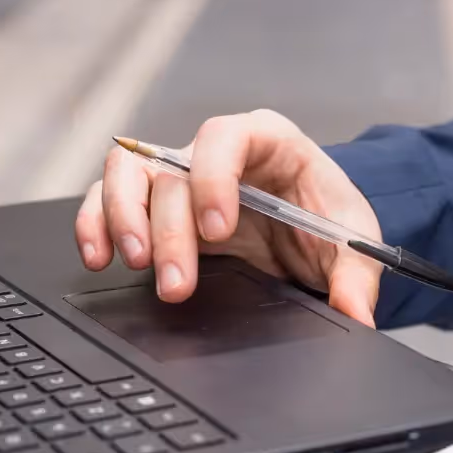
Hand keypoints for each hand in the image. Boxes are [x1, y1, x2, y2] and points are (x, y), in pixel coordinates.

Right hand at [74, 110, 383, 326]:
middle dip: (170, 231)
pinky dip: (97, 224)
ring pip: (127, 174)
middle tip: (176, 283)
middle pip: (173, 172)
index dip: (215, 178)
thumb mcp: (354, 242)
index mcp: (267, 140)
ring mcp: (179, 175)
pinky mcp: (155, 204)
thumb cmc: (327, 214)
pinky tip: (99, 257)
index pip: (227, 138)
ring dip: (123, 219)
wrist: (312, 224)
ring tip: (136, 264)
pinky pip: (109, 200)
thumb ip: (355, 277)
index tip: (218, 229)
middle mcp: (215, 152)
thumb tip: (355, 315)